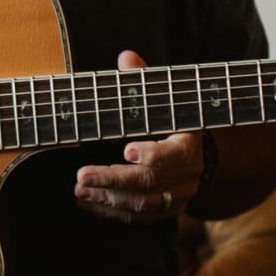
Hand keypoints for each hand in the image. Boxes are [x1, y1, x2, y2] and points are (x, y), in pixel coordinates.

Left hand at [74, 49, 204, 222]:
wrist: (196, 153)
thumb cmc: (171, 121)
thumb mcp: (161, 99)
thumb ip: (143, 82)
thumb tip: (127, 57)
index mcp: (188, 145)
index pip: (173, 154)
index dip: (151, 154)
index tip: (126, 149)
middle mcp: (187, 175)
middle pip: (150, 183)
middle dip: (113, 180)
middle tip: (81, 175)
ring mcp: (178, 197)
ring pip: (142, 204)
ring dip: (107, 198)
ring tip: (78, 189)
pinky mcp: (166, 212)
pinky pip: (138, 218)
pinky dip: (111, 212)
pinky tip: (87, 203)